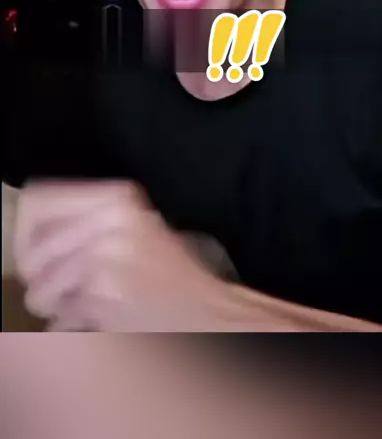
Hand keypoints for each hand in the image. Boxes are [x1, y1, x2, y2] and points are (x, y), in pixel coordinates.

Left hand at [13, 181, 226, 330]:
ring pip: (41, 290)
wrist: (210, 312)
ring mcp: (106, 259)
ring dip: (57, 307)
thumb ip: (85, 220)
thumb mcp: (134, 227)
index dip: (27, 233)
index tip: (34, 255)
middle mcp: (111, 221)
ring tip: (87, 305)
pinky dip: (75, 327)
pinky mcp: (105, 297)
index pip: (39, 200)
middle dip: (38, 278)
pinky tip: (105, 319)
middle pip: (34, 251)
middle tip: (59, 291)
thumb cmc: (172, 275)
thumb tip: (28, 228)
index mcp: (119, 197)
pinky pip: (61, 319)